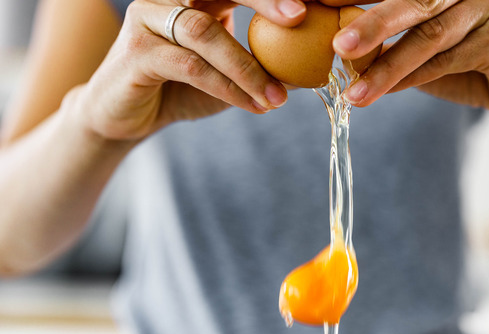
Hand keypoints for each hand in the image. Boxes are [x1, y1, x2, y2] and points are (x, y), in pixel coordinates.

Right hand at [76, 0, 309, 140]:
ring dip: (248, 68)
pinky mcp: (136, 51)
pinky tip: (253, 105)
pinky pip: (191, 66)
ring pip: (205, 32)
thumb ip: (264, 68)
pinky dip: (227, 87)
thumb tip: (312, 70)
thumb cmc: (181, 90)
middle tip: (300, 16)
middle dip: (263, 0)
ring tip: (278, 99)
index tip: (311, 4)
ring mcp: (149, 19)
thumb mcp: (231, 78)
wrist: (125, 118)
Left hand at [326, 0, 488, 123]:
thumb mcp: (421, 48)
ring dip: (386, 66)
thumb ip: (387, 41)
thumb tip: (332, 49)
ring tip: (352, 90)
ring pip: (428, 36)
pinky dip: (411, 80)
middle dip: (370, 22)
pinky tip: (381, 93)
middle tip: (336, 46)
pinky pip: (448, 62)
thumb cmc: (466, 61)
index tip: (318, 8)